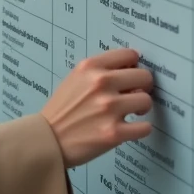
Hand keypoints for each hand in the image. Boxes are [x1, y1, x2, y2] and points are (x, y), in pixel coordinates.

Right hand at [41, 48, 152, 166]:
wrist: (47, 138)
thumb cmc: (63, 108)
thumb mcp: (76, 79)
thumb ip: (100, 71)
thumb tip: (132, 70)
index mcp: (90, 67)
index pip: (130, 55)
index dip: (134, 66)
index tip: (131, 75)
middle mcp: (101, 83)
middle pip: (144, 77)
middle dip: (142, 86)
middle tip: (134, 95)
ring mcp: (108, 108)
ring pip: (147, 101)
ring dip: (141, 108)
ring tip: (131, 113)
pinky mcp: (114, 133)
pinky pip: (145, 127)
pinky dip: (141, 128)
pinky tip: (130, 129)